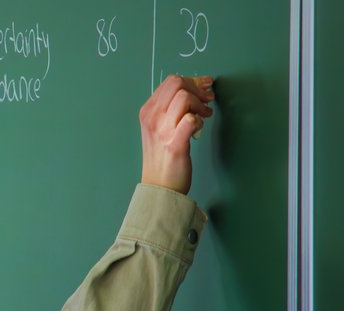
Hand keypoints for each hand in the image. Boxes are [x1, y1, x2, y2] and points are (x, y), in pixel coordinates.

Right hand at [139, 75, 214, 194]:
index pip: (170, 82)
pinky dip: (198, 120)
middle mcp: (152, 118)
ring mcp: (162, 131)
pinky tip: (199, 127)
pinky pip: (190, 120)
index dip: (191, 80)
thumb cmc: (162, 157)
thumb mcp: (158, 127)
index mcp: (148, 111)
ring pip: (184, 98)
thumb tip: (193, 90)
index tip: (204, 86)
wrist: (159, 185)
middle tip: (207, 100)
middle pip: (177, 84)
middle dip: (197, 88)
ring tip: (204, 115)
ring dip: (199, 104)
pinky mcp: (174, 144)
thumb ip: (170, 109)